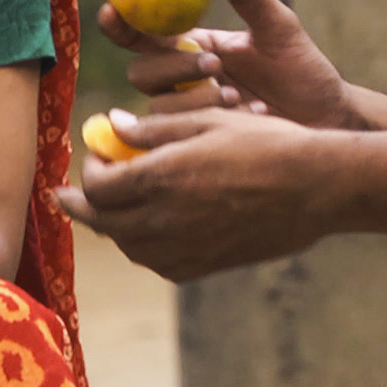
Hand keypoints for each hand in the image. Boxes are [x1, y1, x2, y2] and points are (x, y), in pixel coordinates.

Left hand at [55, 107, 339, 281]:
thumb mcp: (207, 121)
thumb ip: (154, 129)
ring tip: (111, 212)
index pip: (97, 188)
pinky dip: (144, 248)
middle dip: (83, 207)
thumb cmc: (266, 143)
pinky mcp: (206, 265)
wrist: (316, 187)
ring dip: (113, 228)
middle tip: (69, 197)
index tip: (94, 157)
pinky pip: (159, 262)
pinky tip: (151, 233)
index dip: (87, 173)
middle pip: (104, 222)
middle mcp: (164, 220)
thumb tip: (112, 125)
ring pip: (128, 246)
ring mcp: (184, 248)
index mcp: (159, 178)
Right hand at [100, 0, 354, 127]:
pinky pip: (183, 135)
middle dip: (172, 67)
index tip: (113, 11)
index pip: (145, 33)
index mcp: (196, 45)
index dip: (121, 24)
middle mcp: (185, 80)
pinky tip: (252, 116)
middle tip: (213, 65)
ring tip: (238, 98)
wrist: (327, 118)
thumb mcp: (278, 26)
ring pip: (159, 107)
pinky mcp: (201, 143)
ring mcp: (192, 114)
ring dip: (196, 98)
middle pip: (141, 74)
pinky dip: (215, 121)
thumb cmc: (303, 69)